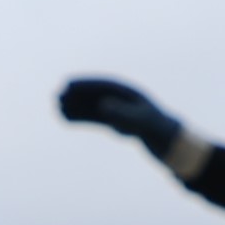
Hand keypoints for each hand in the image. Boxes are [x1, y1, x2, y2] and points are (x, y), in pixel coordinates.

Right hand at [57, 75, 184, 154]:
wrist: (167, 141)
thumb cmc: (157, 128)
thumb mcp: (141, 121)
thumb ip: (122, 113)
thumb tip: (101, 107)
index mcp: (128, 93)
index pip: (103, 85)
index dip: (85, 84)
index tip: (68, 84)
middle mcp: (120, 99)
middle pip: (94, 94)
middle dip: (76, 95)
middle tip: (57, 96)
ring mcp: (116, 110)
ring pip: (91, 107)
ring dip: (75, 107)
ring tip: (57, 109)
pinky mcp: (114, 121)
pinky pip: (93, 118)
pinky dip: (80, 118)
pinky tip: (66, 119)